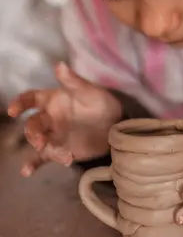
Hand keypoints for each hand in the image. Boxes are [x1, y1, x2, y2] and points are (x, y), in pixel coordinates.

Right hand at [8, 62, 122, 176]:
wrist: (115, 125)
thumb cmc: (101, 103)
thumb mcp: (90, 91)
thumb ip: (73, 81)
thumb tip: (59, 65)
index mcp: (52, 101)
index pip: (31, 99)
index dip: (20, 103)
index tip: (14, 110)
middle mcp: (49, 118)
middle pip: (32, 124)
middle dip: (32, 133)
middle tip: (40, 141)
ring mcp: (53, 135)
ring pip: (38, 142)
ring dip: (41, 149)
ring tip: (61, 156)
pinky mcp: (59, 150)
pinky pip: (43, 158)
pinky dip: (33, 164)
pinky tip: (26, 172)